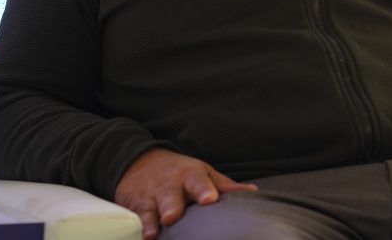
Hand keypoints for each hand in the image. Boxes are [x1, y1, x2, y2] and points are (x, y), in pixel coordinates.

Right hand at [114, 148, 257, 239]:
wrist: (141, 160)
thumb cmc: (181, 173)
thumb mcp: (203, 174)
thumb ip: (225, 186)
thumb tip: (253, 192)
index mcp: (192, 176)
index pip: (200, 181)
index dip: (204, 190)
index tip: (210, 199)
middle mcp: (172, 183)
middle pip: (173, 193)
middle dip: (174, 204)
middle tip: (175, 215)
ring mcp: (153, 194)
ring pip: (154, 205)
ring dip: (156, 216)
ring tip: (163, 223)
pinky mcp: (138, 204)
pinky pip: (141, 215)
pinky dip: (143, 225)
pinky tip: (147, 235)